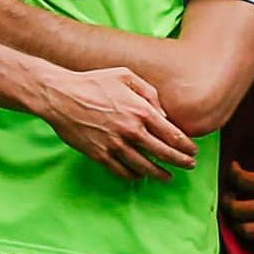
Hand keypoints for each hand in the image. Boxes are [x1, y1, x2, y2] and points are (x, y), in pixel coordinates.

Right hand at [33, 66, 195, 180]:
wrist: (61, 95)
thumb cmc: (94, 82)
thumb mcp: (125, 76)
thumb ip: (149, 93)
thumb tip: (163, 114)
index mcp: (141, 111)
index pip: (172, 134)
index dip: (186, 145)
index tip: (193, 151)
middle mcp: (131, 130)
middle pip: (163, 153)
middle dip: (180, 161)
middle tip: (190, 166)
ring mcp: (115, 145)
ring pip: (144, 167)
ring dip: (159, 174)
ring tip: (168, 177)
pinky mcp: (100, 155)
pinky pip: (121, 171)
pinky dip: (133, 176)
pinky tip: (140, 177)